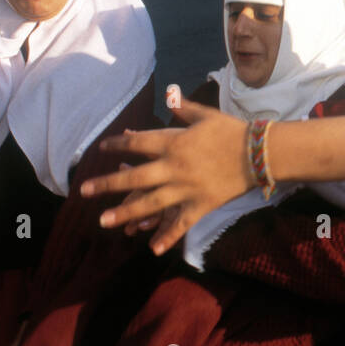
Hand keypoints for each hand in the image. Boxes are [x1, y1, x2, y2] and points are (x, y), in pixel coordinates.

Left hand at [81, 100, 251, 254]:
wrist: (259, 153)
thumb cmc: (231, 131)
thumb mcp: (205, 115)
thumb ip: (183, 108)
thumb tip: (169, 96)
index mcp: (173, 142)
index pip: (136, 143)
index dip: (117, 144)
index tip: (103, 148)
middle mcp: (173, 167)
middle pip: (133, 178)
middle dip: (107, 184)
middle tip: (85, 192)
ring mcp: (186, 188)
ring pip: (150, 204)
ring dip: (125, 214)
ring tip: (104, 222)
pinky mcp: (200, 204)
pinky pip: (180, 223)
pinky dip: (167, 236)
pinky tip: (153, 249)